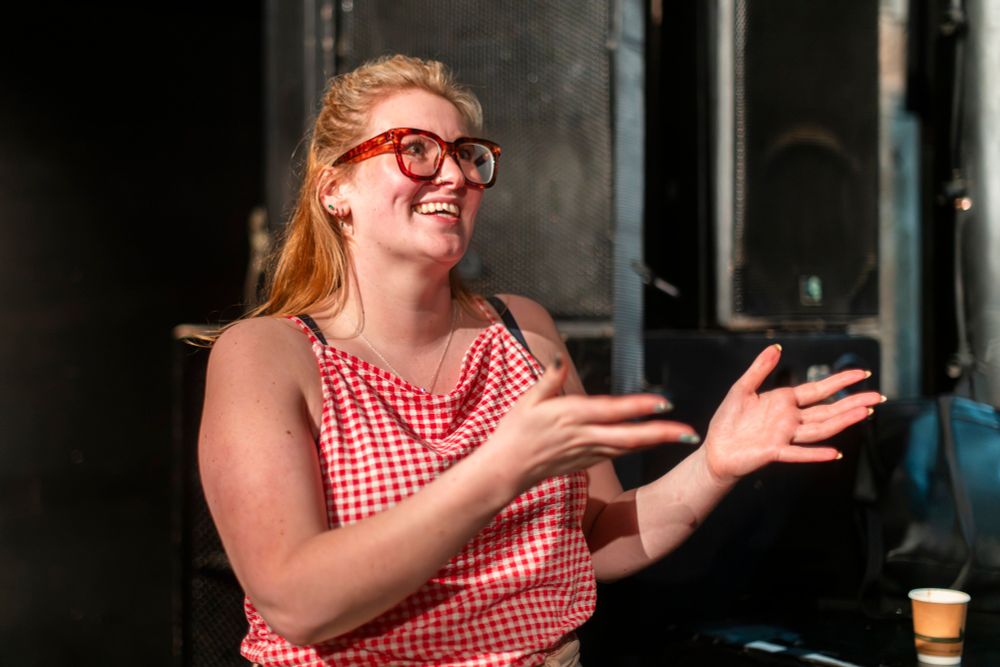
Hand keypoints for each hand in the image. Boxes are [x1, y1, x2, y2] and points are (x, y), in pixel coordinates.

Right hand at [484, 355, 696, 492]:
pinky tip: (650, 441)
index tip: (664, 403)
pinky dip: (637, 447)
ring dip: (655, 441)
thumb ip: (549, 378)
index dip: (639, 408)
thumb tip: (561, 358)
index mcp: (571, 416)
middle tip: (690, 433)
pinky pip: (617, 453)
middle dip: (663, 434)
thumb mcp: (528, 399)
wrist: (506, 470)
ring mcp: (587, 452)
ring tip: (681, 435)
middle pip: (630, 437)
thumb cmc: (514, 431)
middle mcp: (584, 436)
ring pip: (628, 448)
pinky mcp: (586, 462)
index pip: (612, 411)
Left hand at [703, 344, 881, 483]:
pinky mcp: (774, 451)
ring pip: (819, 429)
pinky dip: (815, 454)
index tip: (861, 374)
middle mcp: (790, 419)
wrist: (716, 448)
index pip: (817, 390)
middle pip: (827, 410)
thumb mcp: (742, 388)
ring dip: (841, 422)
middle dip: (852, 403)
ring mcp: (785, 436)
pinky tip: (834, 453)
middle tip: (877, 397)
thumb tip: (776, 348)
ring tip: (863, 414)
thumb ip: (760, 368)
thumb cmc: (728, 421)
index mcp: (784, 402)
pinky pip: (798, 453)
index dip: (839, 382)